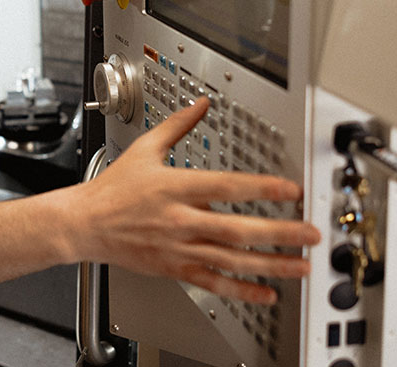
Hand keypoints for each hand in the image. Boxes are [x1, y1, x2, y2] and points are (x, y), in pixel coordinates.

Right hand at [75, 98, 320, 303]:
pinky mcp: (174, 269)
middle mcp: (180, 220)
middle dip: (280, 233)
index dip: (261, 188)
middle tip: (311, 234)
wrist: (85, 224)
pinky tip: (266, 292)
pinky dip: (242, 290)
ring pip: (232, 260)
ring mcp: (178, 248)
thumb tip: (200, 104)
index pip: (226, 187)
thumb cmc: (113, 189)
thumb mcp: (145, 150)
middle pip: (237, 229)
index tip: (290, 190)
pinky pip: (213, 282)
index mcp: (175, 187)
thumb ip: (177, 125)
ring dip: (271, 264)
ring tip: (302, 266)